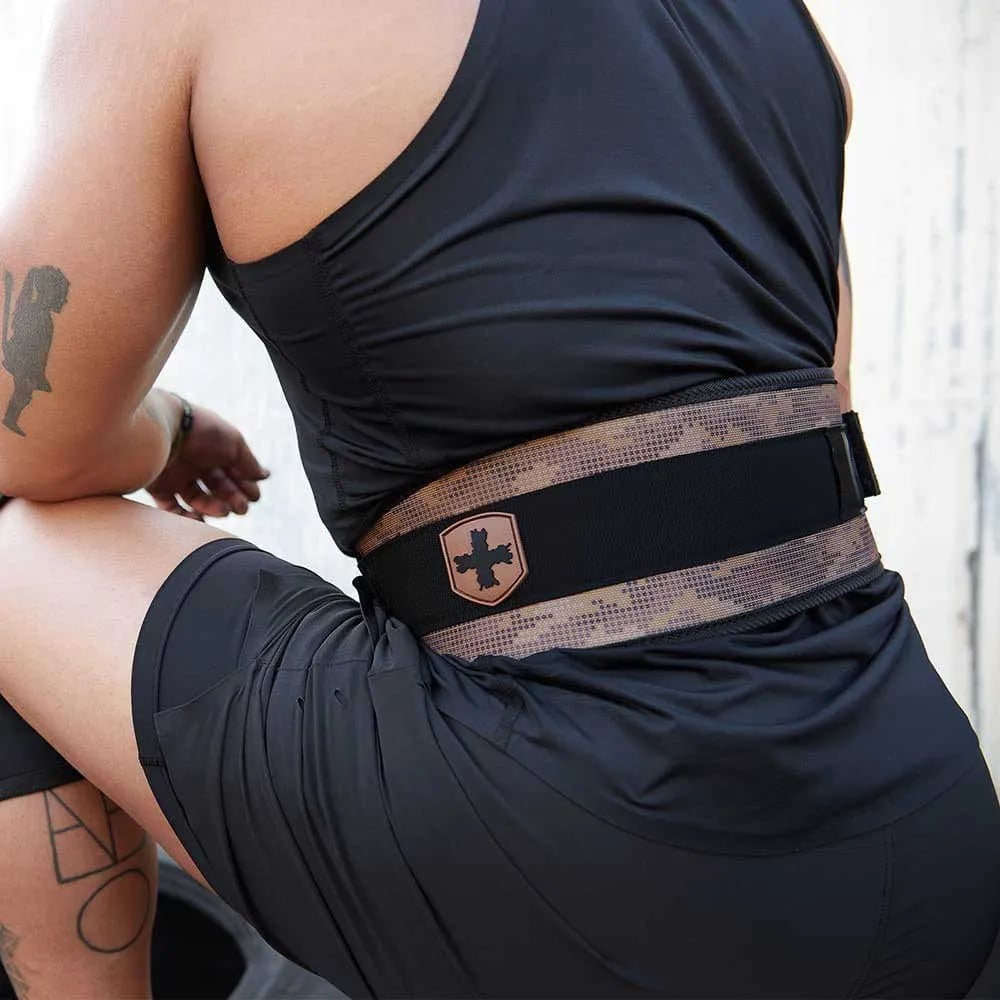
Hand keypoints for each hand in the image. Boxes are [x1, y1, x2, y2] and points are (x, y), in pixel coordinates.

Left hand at [145, 399, 269, 520]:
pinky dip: (186, 518)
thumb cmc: (200, 430)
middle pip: (218, 488)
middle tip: (241, 509)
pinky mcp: (159, 487)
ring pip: (199, 500)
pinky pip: (173, 509)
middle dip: (233, 499)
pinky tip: (199, 519)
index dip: (246, 486)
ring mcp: (177, 476)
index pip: (233, 473)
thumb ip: (249, 462)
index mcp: (214, 450)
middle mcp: (196, 463)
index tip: (254, 497)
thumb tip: (264, 476)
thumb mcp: (233, 443)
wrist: (161, 428)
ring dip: (214, 509)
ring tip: (223, 511)